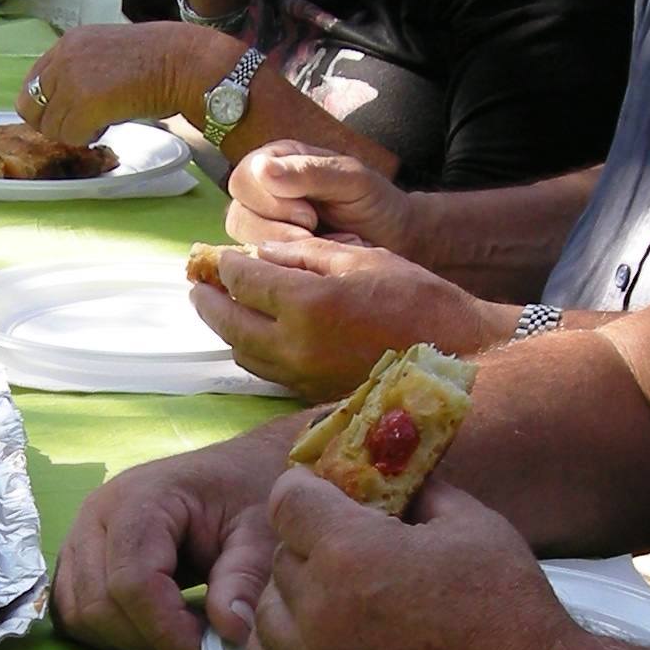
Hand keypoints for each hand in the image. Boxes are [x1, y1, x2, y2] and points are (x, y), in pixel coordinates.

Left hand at [19, 20, 235, 148]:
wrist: (183, 62)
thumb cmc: (158, 60)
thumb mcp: (109, 52)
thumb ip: (82, 68)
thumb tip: (66, 100)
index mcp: (69, 43)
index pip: (33, 82)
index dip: (47, 104)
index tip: (65, 113)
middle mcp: (64, 58)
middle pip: (30, 106)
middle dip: (52, 122)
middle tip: (79, 124)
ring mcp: (73, 80)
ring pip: (50, 127)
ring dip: (74, 132)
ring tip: (102, 121)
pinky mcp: (85, 103)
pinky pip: (70, 136)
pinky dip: (87, 138)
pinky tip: (107, 126)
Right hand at [52, 421, 300, 649]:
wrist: (233, 471)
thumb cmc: (247, 492)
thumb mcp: (261, 531)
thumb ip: (245, 578)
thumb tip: (229, 630)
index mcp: (140, 498)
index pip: (133, 581)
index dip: (166, 630)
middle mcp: (97, 514)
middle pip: (99, 603)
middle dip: (149, 640)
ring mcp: (80, 537)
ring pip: (79, 614)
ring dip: (127, 642)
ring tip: (180, 637)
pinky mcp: (78, 560)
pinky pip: (73, 612)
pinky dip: (109, 634)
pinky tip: (153, 630)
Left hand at [188, 233, 502, 400]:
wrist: (454, 355)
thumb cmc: (416, 298)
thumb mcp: (361, 258)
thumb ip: (305, 256)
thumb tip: (263, 255)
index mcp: (307, 304)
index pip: (245, 282)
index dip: (227, 267)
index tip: (217, 258)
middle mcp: (296, 345)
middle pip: (231, 325)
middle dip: (209, 303)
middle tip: (196, 287)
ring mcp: (302, 376)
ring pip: (245, 354)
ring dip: (226, 330)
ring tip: (218, 309)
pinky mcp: (312, 394)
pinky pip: (267, 372)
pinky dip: (251, 351)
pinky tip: (253, 336)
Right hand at [226, 142, 415, 254]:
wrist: (395, 238)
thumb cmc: (374, 202)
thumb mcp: (351, 180)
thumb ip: (309, 172)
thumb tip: (261, 169)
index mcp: (278, 161)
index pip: (244, 179)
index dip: (270, 201)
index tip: (309, 214)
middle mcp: (264, 190)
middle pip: (238, 213)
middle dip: (276, 229)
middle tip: (314, 232)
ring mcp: (264, 223)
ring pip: (243, 241)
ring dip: (281, 249)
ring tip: (317, 246)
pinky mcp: (270, 253)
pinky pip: (255, 262)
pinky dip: (283, 265)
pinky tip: (310, 261)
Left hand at [248, 471, 586, 649]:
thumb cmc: (510, 611)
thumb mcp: (475, 525)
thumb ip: (423, 492)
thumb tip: (395, 475)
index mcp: (351, 553)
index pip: (287, 501)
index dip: (306, 492)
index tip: (326, 499)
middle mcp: (317, 609)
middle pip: (280, 557)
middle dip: (309, 546)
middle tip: (350, 554)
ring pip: (266, 613)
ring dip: (291, 598)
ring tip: (334, 599)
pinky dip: (277, 649)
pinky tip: (309, 641)